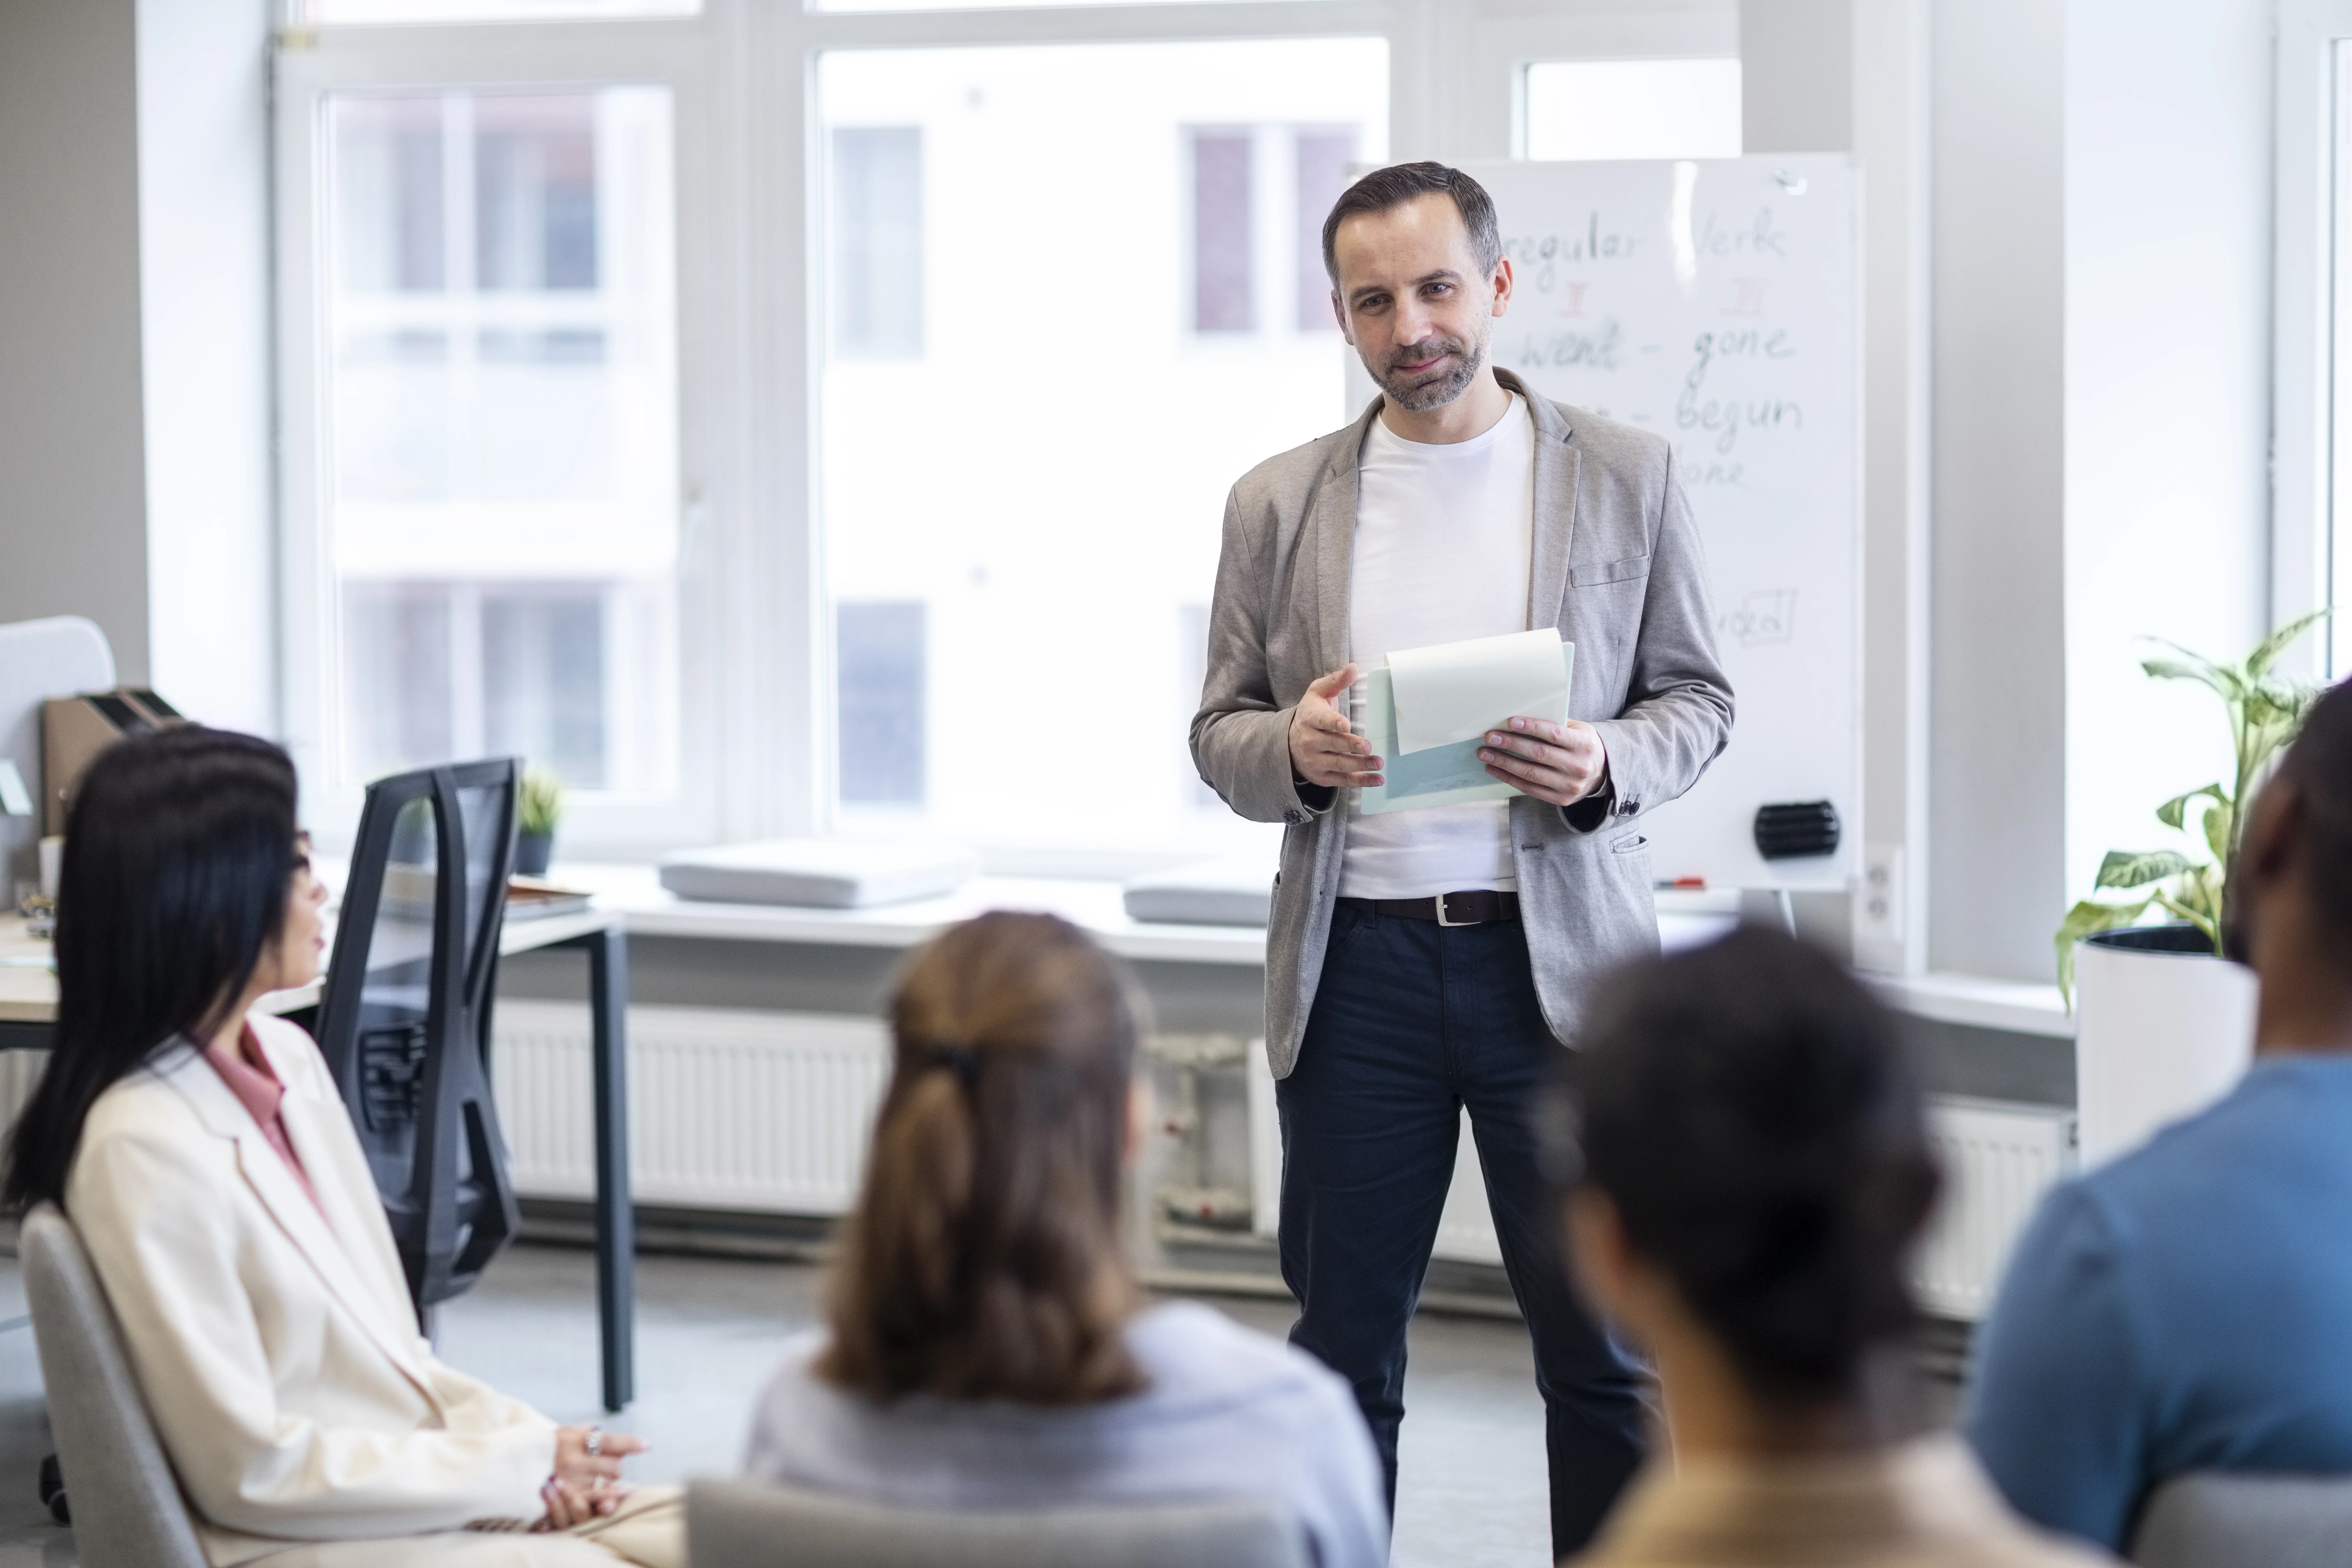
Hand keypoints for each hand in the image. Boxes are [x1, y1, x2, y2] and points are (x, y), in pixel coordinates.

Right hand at [540, 1425, 646, 1525]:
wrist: (502, 1470)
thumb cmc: (532, 1450)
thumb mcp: (553, 1434)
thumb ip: (577, 1430)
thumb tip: (596, 1428)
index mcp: (572, 1439)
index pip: (609, 1441)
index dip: (631, 1444)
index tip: (646, 1445)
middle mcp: (573, 1459)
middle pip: (612, 1466)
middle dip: (615, 1469)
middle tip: (610, 1470)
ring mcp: (568, 1481)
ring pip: (604, 1487)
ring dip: (612, 1488)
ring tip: (615, 1487)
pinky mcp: (561, 1499)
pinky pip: (588, 1502)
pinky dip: (600, 1501)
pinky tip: (607, 1500)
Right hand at [1289, 665, 1383, 789]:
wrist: (1287, 742)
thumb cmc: (1310, 714)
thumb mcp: (1317, 693)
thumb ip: (1336, 681)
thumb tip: (1354, 668)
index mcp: (1310, 718)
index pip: (1321, 721)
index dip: (1333, 723)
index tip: (1346, 725)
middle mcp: (1310, 741)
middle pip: (1333, 744)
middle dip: (1351, 746)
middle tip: (1368, 747)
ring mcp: (1315, 761)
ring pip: (1339, 764)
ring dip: (1360, 764)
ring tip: (1378, 763)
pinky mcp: (1321, 776)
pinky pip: (1342, 780)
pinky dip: (1360, 781)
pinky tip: (1377, 780)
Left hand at [1478, 717, 1606, 806]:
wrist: (1603, 773)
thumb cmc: (1582, 745)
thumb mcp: (1578, 730)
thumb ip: (1556, 724)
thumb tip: (1520, 719)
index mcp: (1584, 744)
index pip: (1554, 733)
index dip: (1531, 727)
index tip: (1509, 722)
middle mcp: (1578, 766)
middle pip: (1539, 754)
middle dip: (1511, 744)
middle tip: (1489, 737)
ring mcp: (1570, 786)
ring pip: (1531, 774)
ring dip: (1504, 763)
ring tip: (1485, 754)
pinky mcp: (1561, 799)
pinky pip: (1530, 789)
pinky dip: (1509, 778)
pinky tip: (1495, 769)